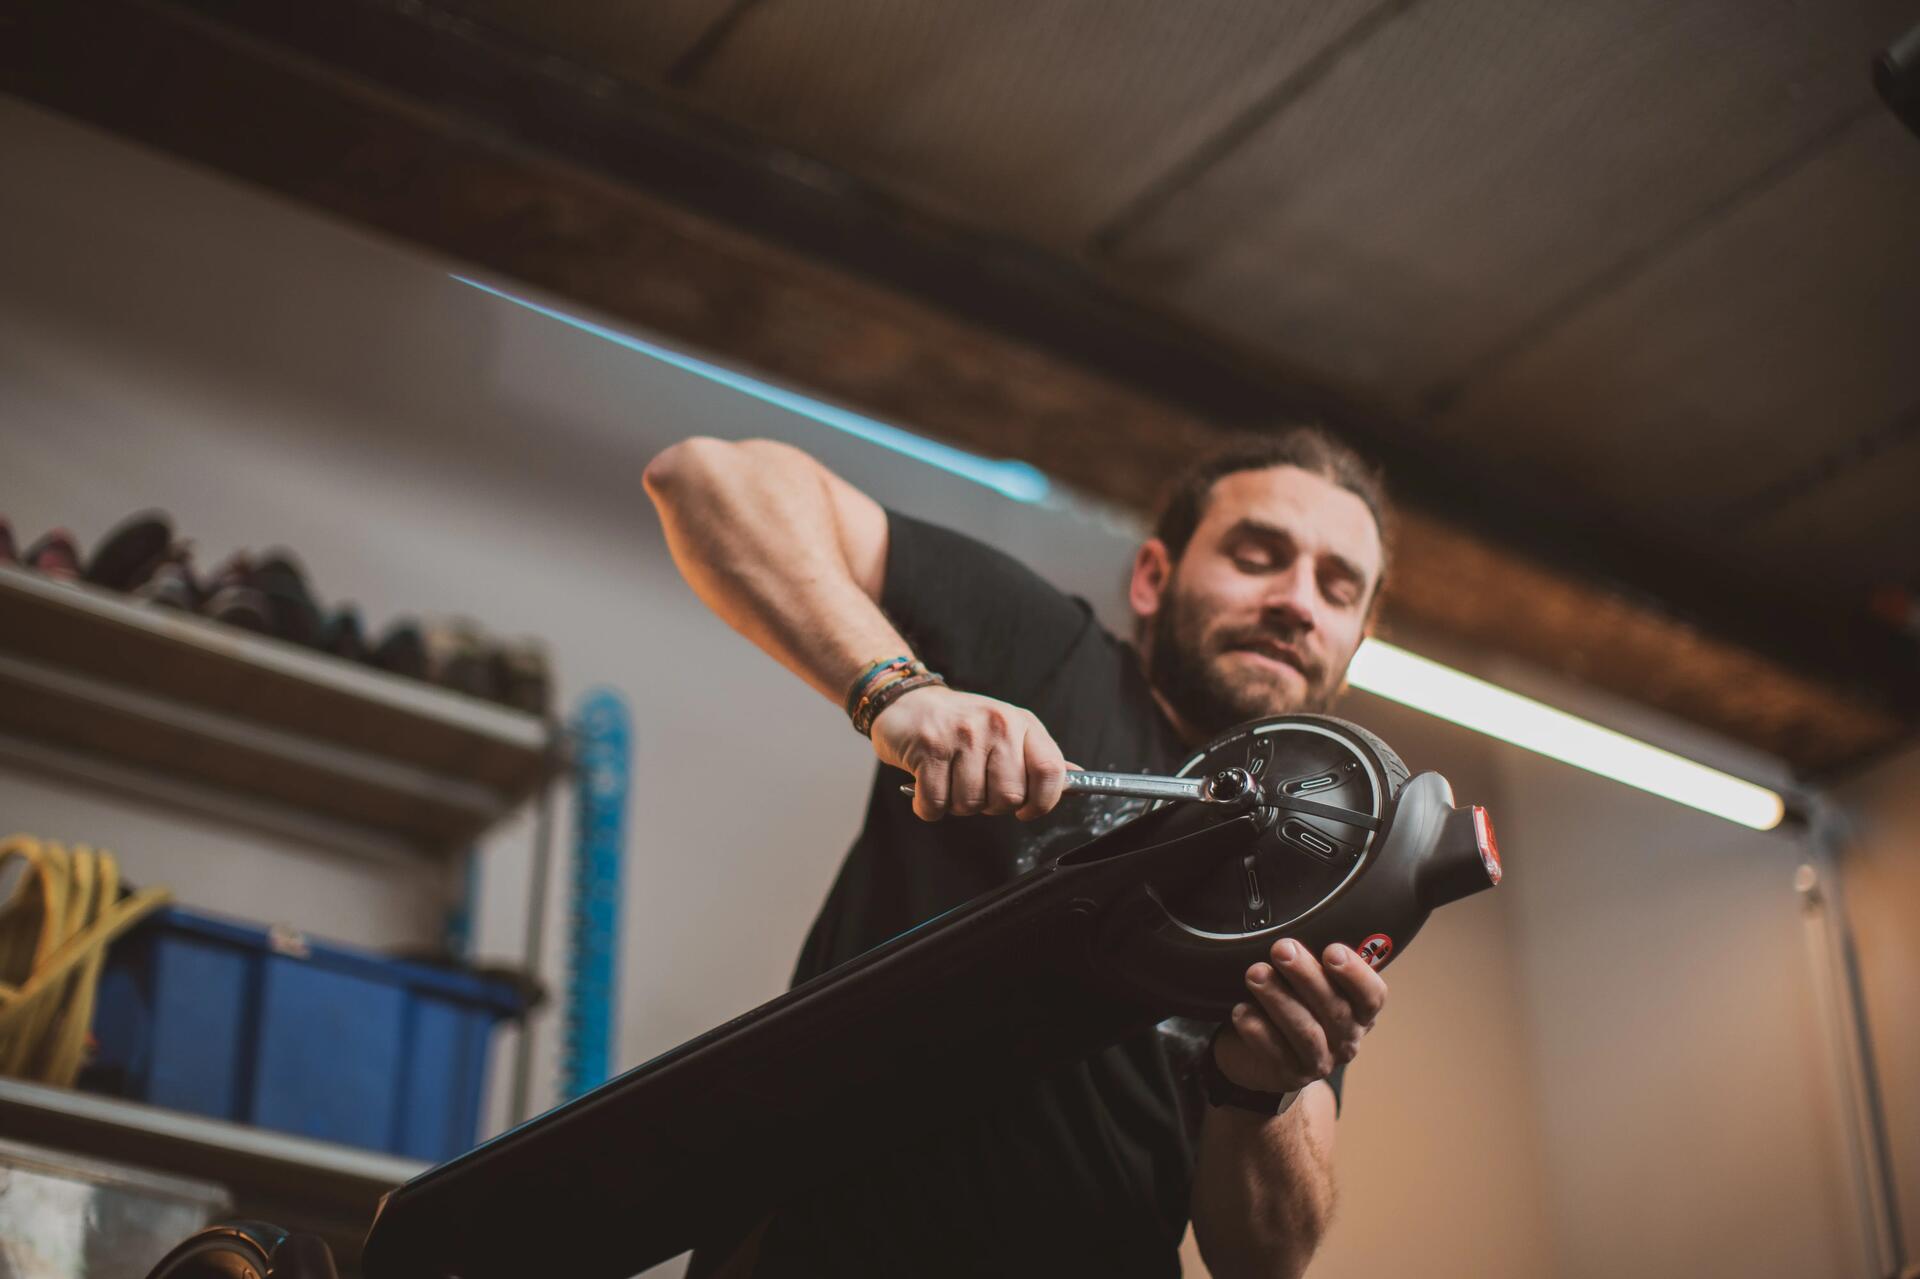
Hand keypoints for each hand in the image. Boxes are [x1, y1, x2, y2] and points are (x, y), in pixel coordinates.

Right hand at [870, 684, 1070, 821]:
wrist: (909, 703)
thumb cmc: (961, 725)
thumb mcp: (1007, 731)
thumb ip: (1038, 757)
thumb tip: (1077, 776)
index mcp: (1021, 723)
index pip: (1051, 772)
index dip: (1042, 802)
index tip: (1026, 810)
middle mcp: (996, 725)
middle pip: (1009, 797)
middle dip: (990, 806)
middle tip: (975, 788)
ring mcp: (962, 735)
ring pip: (971, 803)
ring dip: (956, 805)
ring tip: (949, 781)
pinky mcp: (930, 747)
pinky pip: (935, 803)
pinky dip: (928, 807)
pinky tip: (926, 788)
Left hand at [1213, 938, 1386, 1093]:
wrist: (1257, 1054)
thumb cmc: (1290, 1004)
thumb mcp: (1307, 982)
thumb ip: (1312, 962)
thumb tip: (1294, 936)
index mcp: (1359, 1012)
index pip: (1373, 995)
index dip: (1356, 974)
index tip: (1331, 950)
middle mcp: (1346, 1039)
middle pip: (1335, 1009)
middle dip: (1306, 976)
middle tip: (1282, 949)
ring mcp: (1319, 1061)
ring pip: (1306, 1032)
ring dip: (1280, 999)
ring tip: (1255, 974)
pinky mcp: (1289, 1075)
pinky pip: (1275, 1053)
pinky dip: (1258, 1030)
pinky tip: (1241, 1010)